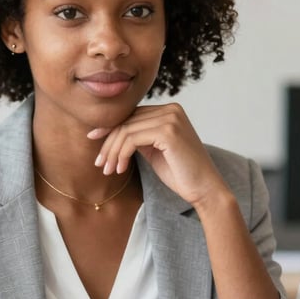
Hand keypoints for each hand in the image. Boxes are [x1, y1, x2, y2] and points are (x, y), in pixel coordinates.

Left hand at [87, 103, 229, 206]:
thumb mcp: (154, 150)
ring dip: (112, 152)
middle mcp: (171, 109)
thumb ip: (139, 137)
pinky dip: (121, 155)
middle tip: (99, 164)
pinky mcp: (168, 132)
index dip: (110, 128)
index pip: (132, 115)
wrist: (205, 189)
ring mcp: (171, 118)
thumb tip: (112, 133)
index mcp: (169, 110)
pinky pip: (132, 139)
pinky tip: (120, 169)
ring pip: (126, 131)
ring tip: (108, 170)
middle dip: (108, 143)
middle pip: (127, 121)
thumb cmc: (181, 173)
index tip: (94, 141)